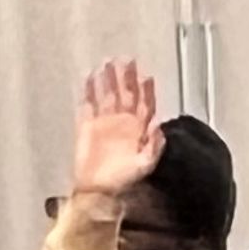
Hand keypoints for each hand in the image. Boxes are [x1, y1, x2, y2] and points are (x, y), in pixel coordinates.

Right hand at [69, 59, 164, 203]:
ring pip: (108, 95)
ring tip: (108, 62)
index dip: (147, 90)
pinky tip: (89, 77)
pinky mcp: (87, 125)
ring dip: (109, 79)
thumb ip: (153, 146)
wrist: (99, 189)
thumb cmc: (124, 179)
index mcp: (139, 130)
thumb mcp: (144, 164)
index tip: (147, 76)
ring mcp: (105, 122)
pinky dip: (89, 90)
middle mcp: (123, 122)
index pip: (145, 104)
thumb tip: (160, 127)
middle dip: (127, 78)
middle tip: (126, 60)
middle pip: (127, 95)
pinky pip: (88, 104)